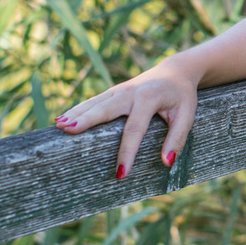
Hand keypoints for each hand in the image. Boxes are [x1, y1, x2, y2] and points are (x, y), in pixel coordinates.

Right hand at [54, 57, 198, 178]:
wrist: (176, 71)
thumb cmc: (181, 96)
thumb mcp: (187, 115)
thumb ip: (177, 138)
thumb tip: (166, 162)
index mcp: (149, 98)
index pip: (135, 129)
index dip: (127, 152)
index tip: (120, 173)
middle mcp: (131, 92)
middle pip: (106, 108)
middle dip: (87, 120)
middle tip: (68, 131)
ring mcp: (120, 90)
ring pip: (95, 102)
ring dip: (76, 113)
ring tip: (58, 125)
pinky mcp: (114, 92)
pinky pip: (94, 101)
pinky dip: (77, 109)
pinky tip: (61, 119)